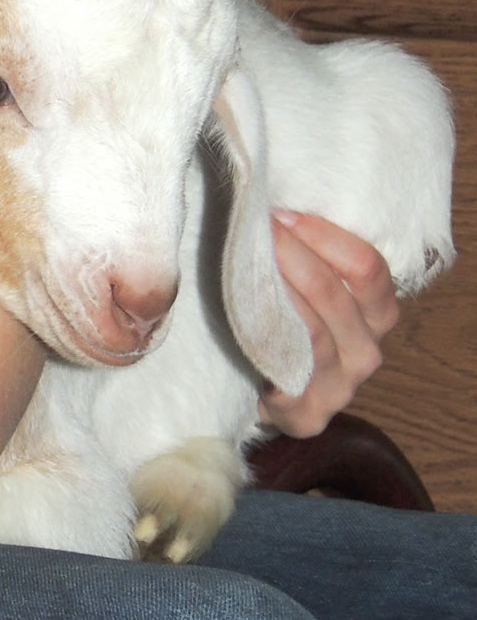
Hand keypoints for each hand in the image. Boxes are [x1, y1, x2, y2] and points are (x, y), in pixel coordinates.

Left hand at [258, 210, 399, 436]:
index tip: (281, 213)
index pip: (369, 270)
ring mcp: (339, 389)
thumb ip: (308, 257)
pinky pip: (290, 368)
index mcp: (375, 316)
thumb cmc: (280, 327)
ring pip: (316, 333)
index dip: (326, 236)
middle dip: (295, 255)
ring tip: (246, 260)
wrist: (255, 395)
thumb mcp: (305, 290)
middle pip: (340, 297)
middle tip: (256, 228)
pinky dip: (269, 336)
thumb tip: (275, 204)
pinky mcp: (307, 415)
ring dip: (280, 290)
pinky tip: (244, 310)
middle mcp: (366, 353)